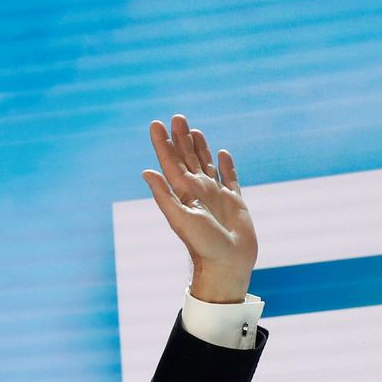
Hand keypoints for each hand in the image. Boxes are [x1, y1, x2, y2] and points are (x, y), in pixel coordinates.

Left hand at [142, 114, 257, 302]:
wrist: (227, 264)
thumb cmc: (203, 245)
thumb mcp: (180, 219)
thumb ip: (164, 196)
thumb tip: (146, 172)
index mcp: (184, 192)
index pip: (170, 162)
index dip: (163, 143)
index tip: (156, 124)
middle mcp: (199, 191)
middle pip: (188, 158)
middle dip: (181, 138)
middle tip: (176, 117)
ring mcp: (216, 195)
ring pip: (207, 164)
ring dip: (200, 147)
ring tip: (194, 130)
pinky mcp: (235, 201)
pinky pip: (230, 178)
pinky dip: (226, 165)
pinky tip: (222, 153)